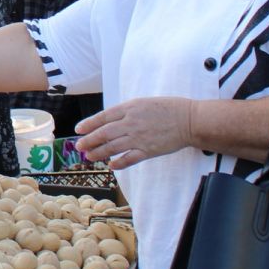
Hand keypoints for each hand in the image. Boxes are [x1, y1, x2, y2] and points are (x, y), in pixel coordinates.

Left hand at [74, 97, 195, 170]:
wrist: (189, 119)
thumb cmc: (168, 108)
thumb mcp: (143, 103)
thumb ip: (126, 111)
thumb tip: (109, 121)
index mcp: (130, 108)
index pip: (103, 117)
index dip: (89, 124)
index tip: (79, 130)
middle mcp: (131, 123)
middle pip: (104, 133)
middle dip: (89, 140)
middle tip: (79, 146)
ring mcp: (139, 138)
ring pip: (113, 147)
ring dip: (99, 153)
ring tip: (90, 156)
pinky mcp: (148, 151)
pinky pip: (129, 159)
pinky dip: (118, 163)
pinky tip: (111, 165)